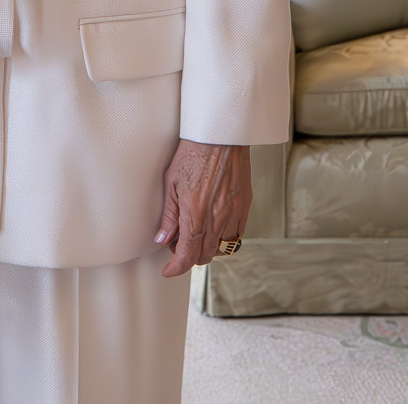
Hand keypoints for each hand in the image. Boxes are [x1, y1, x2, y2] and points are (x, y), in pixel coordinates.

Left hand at [154, 139, 250, 277]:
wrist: (220, 137)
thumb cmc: (193, 154)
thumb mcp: (171, 184)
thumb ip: (169, 216)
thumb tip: (163, 239)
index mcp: (196, 213)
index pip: (187, 255)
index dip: (176, 267)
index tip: (169, 270)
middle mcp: (218, 218)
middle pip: (205, 255)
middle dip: (189, 256)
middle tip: (177, 243)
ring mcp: (234, 213)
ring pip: (222, 248)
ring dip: (207, 248)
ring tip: (195, 233)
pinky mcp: (245, 207)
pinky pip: (237, 235)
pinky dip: (224, 238)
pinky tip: (213, 227)